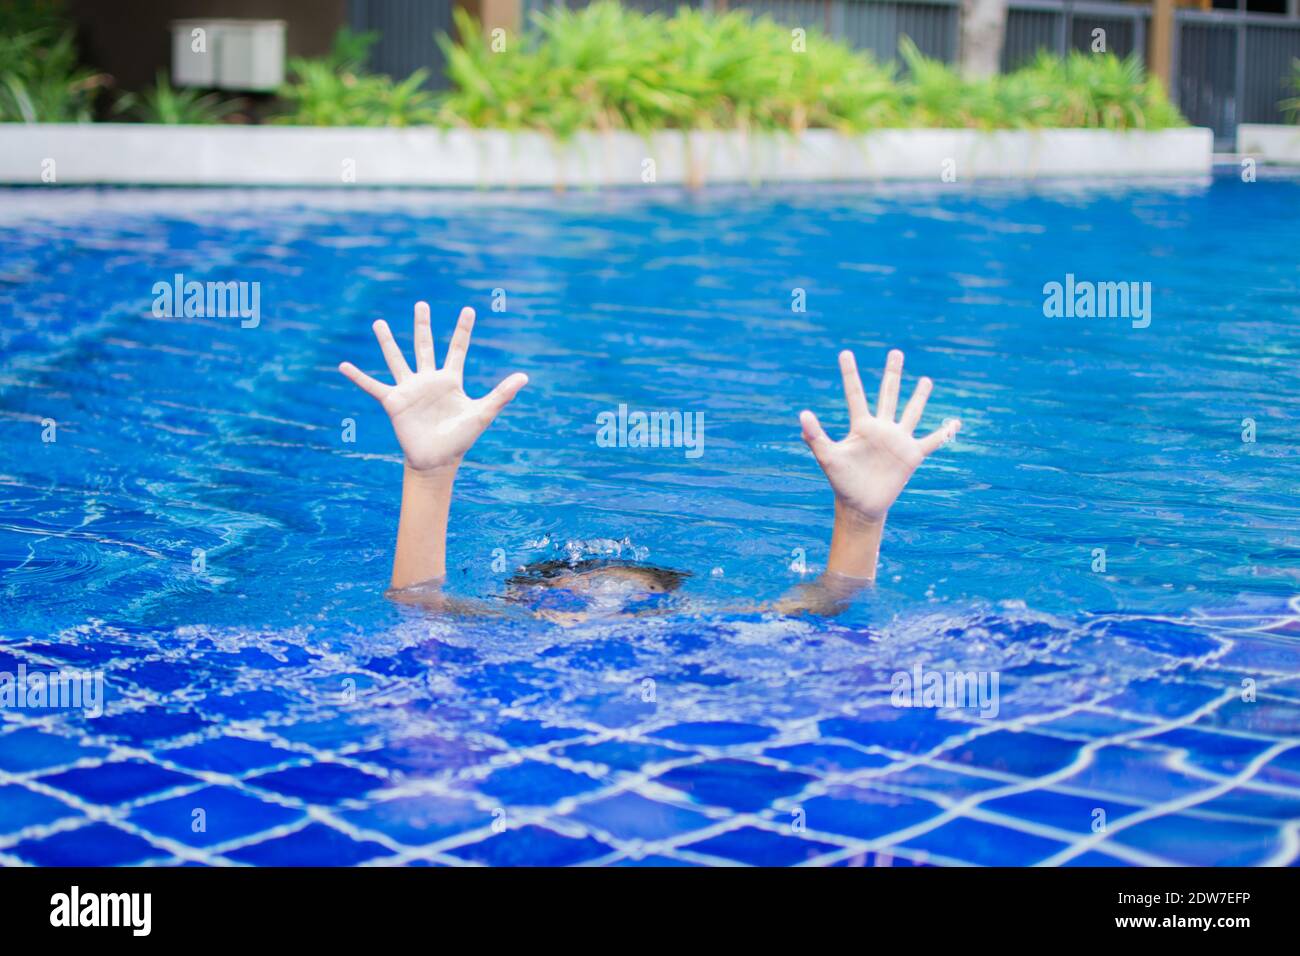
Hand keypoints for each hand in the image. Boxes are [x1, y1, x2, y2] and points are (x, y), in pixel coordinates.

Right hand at [338, 302, 527, 473]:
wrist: (437, 460)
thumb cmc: (460, 439)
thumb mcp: (482, 413)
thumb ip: (501, 394)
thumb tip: (524, 377)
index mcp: (450, 380)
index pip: (457, 349)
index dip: (463, 330)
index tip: (468, 309)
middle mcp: (428, 380)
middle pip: (424, 346)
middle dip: (423, 325)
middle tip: (421, 304)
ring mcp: (409, 389)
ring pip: (396, 359)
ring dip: (387, 341)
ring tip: (378, 323)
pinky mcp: (393, 402)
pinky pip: (372, 387)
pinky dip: (358, 377)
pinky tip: (343, 365)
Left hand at [800, 349, 959, 522]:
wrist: (860, 505)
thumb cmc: (841, 481)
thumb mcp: (827, 457)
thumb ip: (815, 436)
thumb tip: (802, 415)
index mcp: (861, 426)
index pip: (855, 394)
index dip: (850, 374)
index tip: (845, 353)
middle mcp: (881, 429)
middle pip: (888, 395)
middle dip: (892, 374)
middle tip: (895, 352)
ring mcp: (898, 440)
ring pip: (911, 412)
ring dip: (919, 396)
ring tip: (926, 380)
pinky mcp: (911, 455)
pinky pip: (932, 441)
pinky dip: (945, 433)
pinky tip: (956, 423)